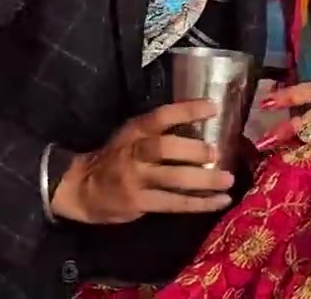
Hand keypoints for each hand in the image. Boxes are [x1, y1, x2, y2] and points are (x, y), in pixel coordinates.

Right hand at [51, 100, 235, 223]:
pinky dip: (201, 203)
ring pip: (174, 179)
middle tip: (216, 153)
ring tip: (228, 180)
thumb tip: (206, 124)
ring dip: (205, 180)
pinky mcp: (139, 203)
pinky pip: (175, 203)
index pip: (161, 116)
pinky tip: (221, 201)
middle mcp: (135, 153)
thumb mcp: (131, 136)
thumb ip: (160, 131)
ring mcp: (136, 180)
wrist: (82, 189)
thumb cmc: (117, 158)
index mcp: (135, 131)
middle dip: (194, 150)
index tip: (213, 107)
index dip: (187, 110)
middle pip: (165, 148)